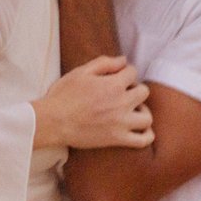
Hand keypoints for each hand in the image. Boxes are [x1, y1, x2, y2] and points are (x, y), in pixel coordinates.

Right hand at [31, 55, 153, 149]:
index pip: (132, 72)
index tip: (116, 77)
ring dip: (142, 111)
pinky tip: (140, 129)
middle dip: (135, 89)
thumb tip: (123, 60)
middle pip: (143, 92)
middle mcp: (121, 103)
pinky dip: (147, 135)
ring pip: (147, 117)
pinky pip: (143, 140)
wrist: (52, 122)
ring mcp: (121, 123)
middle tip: (122, 94)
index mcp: (112, 85)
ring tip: (131, 111)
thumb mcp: (81, 72)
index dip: (125, 72)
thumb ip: (104, 63)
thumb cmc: (63, 95)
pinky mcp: (117, 139)